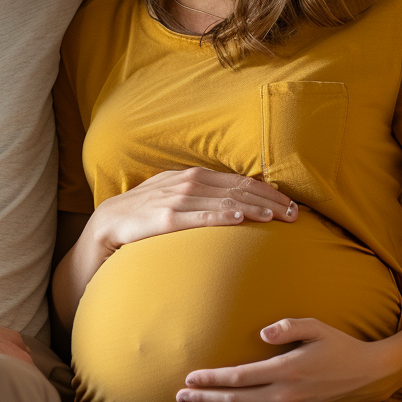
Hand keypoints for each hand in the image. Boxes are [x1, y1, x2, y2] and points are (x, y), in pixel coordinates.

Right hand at [89, 167, 297, 252]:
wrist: (108, 224)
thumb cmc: (144, 212)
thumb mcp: (173, 195)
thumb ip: (200, 195)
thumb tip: (233, 201)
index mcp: (191, 176)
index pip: (237, 180)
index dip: (265, 190)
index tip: (289, 203)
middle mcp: (186, 183)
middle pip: (235, 188)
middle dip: (267, 200)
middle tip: (293, 214)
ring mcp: (174, 200)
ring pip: (221, 200)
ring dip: (250, 207)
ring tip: (275, 216)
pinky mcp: (163, 218)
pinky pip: (197, 216)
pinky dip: (219, 215)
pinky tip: (238, 218)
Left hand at [175, 317, 399, 401]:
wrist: (371, 376)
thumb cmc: (340, 346)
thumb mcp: (316, 327)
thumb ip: (287, 327)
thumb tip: (262, 333)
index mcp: (286, 369)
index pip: (238, 377)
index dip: (212, 379)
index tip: (190, 379)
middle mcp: (285, 395)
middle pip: (235, 401)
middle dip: (204, 399)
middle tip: (178, 398)